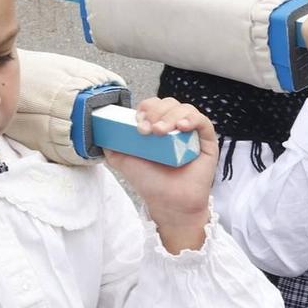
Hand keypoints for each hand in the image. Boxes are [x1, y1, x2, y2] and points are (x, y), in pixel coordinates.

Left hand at [102, 98, 218, 251]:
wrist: (168, 203)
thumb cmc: (150, 182)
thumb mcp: (123, 159)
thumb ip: (112, 143)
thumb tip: (100, 129)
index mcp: (157, 127)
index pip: (153, 105)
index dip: (145, 108)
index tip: (137, 123)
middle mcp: (175, 127)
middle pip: (168, 103)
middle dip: (155, 112)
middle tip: (147, 130)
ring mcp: (192, 133)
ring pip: (185, 108)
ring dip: (170, 116)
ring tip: (161, 132)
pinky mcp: (207, 141)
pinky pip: (203, 121)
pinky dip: (191, 119)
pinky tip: (181, 128)